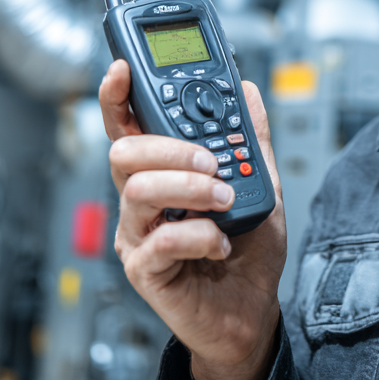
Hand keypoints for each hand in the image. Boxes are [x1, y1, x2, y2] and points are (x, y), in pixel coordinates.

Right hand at [101, 59, 286, 379]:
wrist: (253, 312)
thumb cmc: (249, 252)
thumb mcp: (263, 185)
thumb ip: (252, 139)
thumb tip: (247, 90)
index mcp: (162, 172)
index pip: (128, 126)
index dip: (116, 95)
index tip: (122, 68)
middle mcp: (142, 199)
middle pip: (125, 152)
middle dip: (170, 147)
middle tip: (213, 162)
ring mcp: (138, 234)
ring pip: (138, 190)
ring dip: (190, 188)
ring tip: (225, 201)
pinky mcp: (144, 270)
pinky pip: (160, 240)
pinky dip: (199, 235)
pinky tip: (221, 243)